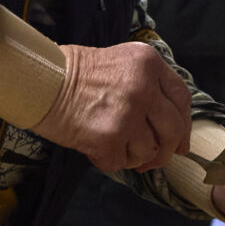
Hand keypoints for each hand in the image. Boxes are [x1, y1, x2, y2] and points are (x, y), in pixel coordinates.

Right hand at [36, 42, 191, 172]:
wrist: (39, 81)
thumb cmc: (74, 73)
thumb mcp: (121, 63)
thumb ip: (148, 86)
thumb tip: (172, 128)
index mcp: (148, 64)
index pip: (181, 98)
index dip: (185, 124)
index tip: (181, 142)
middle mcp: (143, 87)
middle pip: (172, 129)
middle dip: (166, 150)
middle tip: (153, 159)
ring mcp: (128, 113)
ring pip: (148, 150)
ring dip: (133, 156)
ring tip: (113, 144)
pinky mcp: (109, 137)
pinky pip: (121, 163)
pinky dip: (109, 160)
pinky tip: (95, 147)